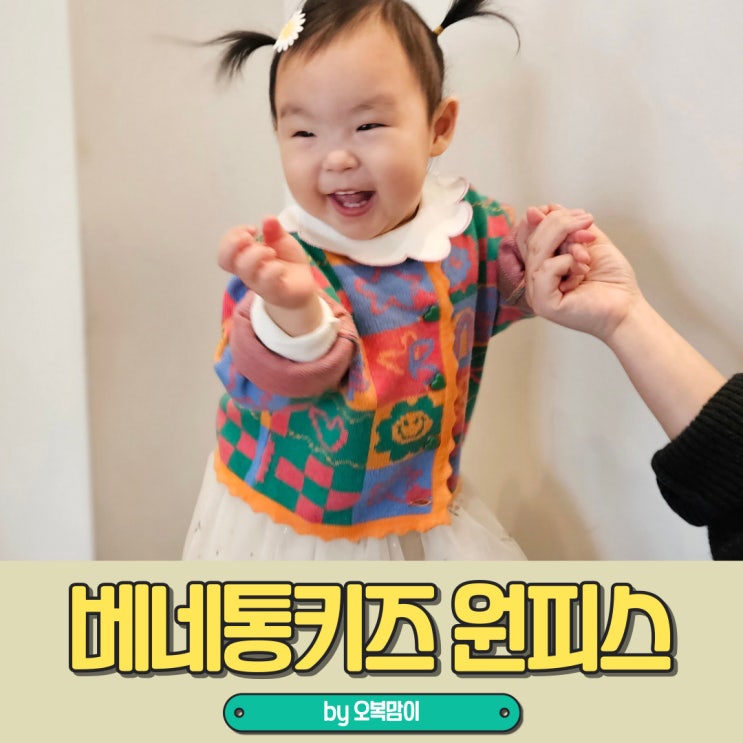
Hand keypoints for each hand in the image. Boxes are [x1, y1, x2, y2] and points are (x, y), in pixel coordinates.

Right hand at [218, 216, 322, 335]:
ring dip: (257, 254)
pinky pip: (267, 281)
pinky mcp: (275, 292)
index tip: (252, 229)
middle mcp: (247, 272)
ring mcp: (259, 284)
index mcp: (244, 259)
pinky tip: (281, 266)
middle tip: (254, 238)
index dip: (232, 236)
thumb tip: (267, 219)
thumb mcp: (282, 241)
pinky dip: (273, 269)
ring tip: (272, 252)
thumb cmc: (287, 262)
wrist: (304, 284)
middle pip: (225, 260)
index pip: (224, 250)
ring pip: (245, 269)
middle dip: (236, 242)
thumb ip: (274, 230)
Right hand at [524, 213, 641, 342]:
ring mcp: (536, 293)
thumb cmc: (612, 281)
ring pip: (537, 251)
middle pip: (533, 239)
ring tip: (588, 241)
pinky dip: (566, 262)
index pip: (528, 234)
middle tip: (586, 221)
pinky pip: (545, 270)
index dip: (544, 217)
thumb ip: (567, 226)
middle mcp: (535, 279)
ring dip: (566, 237)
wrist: (628, 307)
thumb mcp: (589, 242)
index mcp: (543, 266)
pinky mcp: (544, 303)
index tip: (572, 213)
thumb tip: (541, 209)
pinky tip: (582, 269)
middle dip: (561, 223)